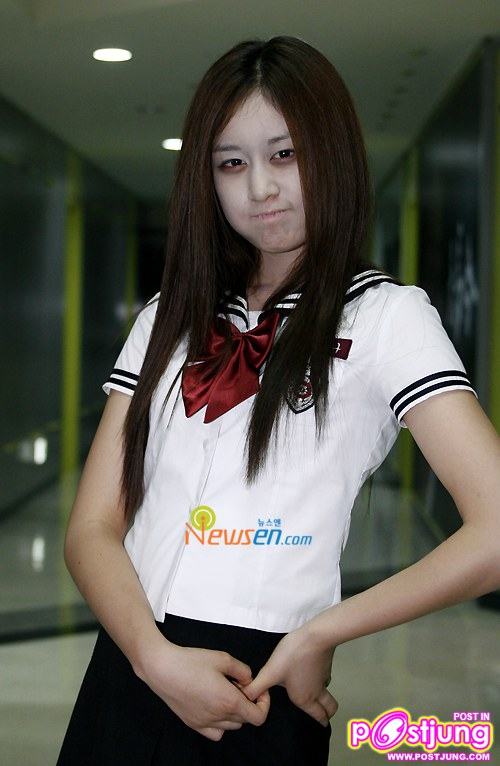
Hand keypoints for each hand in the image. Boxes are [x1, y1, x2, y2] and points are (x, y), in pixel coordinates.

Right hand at [136, 641, 270, 740]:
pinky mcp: (193, 724)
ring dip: (235, 713)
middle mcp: (218, 716)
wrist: (162, 668)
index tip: (258, 690)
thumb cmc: (191, 661)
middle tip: (237, 684)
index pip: (258, 717)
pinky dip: (220, 723)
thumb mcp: (223, 658)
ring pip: (231, 726)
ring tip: (224, 692)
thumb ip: (243, 670)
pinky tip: (214, 706)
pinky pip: (215, 732)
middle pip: (245, 719)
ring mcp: (205, 723)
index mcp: (229, 701)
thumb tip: (250, 680)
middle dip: (247, 703)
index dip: (264, 704)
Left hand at [238, 624, 337, 726]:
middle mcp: (317, 691)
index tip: (321, 725)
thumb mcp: (270, 672)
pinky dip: (321, 680)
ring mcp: (323, 677)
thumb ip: (257, 687)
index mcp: (304, 698)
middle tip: (323, 714)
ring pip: (327, 692)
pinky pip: (325, 678)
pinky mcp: (325, 663)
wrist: (315, 636)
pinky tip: (311, 673)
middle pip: (330, 708)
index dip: (321, 722)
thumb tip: (245, 698)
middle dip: (327, 713)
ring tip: (315, 694)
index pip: (320, 717)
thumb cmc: (293, 656)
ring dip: (324, 696)